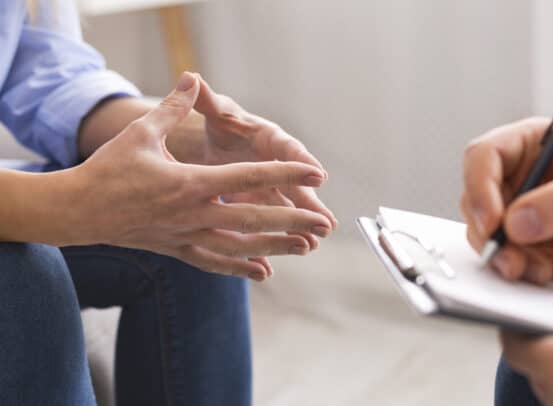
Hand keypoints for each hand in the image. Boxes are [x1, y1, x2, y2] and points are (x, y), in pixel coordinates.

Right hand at [65, 73, 332, 279]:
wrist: (78, 211)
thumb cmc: (110, 169)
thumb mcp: (142, 134)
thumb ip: (173, 108)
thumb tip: (192, 78)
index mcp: (191, 184)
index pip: (249, 177)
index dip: (286, 174)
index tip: (316, 173)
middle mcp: (195, 214)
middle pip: (254, 218)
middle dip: (293, 220)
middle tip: (324, 224)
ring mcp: (187, 237)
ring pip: (241, 246)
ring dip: (275, 247)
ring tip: (306, 247)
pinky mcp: (178, 250)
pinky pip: (216, 262)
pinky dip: (241, 268)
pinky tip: (264, 272)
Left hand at [168, 76, 336, 250]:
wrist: (216, 141)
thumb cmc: (221, 123)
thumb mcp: (214, 111)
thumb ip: (206, 100)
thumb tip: (193, 79)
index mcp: (268, 136)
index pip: (288, 148)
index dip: (303, 162)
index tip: (319, 175)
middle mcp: (276, 162)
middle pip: (295, 184)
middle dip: (310, 204)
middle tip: (326, 222)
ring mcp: (271, 184)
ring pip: (288, 206)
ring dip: (300, 224)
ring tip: (313, 243)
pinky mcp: (262, 201)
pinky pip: (273, 220)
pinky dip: (278, 235)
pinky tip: (287, 253)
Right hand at [461, 117, 552, 283]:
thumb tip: (517, 221)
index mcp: (531, 143)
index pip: (483, 156)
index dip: (479, 187)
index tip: (493, 223)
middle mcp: (515, 173)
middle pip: (475, 198)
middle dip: (491, 234)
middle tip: (514, 261)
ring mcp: (514, 207)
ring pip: (483, 230)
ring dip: (505, 255)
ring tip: (543, 268)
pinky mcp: (518, 237)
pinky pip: (499, 252)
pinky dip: (516, 266)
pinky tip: (548, 268)